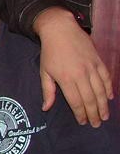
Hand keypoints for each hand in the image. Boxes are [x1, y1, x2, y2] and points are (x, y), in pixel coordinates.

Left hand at [36, 9, 112, 126]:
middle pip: (90, 99)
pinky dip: (109, 89)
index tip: (83, 122)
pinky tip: (109, 98)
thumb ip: (47, 91)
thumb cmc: (50, 52)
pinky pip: (106, 77)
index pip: (76, 101)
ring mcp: (92, 67)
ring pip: (101, 90)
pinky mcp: (98, 61)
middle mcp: (81, 75)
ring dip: (104, 105)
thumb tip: (46, 108)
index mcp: (66, 79)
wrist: (60, 29)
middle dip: (94, 113)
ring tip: (104, 116)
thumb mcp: (44, 71)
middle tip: (96, 124)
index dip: (80, 114)